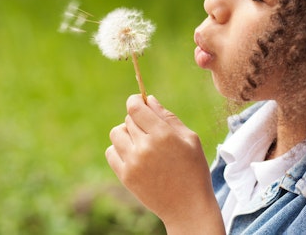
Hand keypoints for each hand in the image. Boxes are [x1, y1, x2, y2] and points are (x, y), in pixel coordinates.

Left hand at [105, 95, 224, 233]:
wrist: (188, 206)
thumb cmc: (193, 169)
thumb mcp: (190, 138)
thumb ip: (168, 117)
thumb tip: (148, 99)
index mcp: (163, 135)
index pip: (135, 108)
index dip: (135, 100)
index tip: (139, 101)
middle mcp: (145, 147)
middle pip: (128, 120)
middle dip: (138, 120)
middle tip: (151, 130)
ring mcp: (133, 163)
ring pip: (116, 133)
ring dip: (126, 133)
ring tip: (141, 142)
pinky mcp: (125, 176)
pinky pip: (111, 152)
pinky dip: (119, 149)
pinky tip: (134, 154)